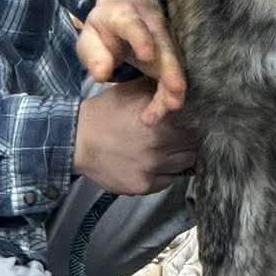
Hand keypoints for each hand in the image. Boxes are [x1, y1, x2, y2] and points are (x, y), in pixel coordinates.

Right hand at [73, 78, 197, 193]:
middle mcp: (160, 145)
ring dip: (182, 155)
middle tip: (182, 133)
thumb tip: (190, 88)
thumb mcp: (136, 90)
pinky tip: (157, 161)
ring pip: (186, 163)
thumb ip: (164, 90)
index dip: (200, 120)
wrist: (75, 140)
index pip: (199, 122)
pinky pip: (170, 180)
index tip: (197, 118)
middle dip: (192, 137)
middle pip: (196, 144)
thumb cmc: (107, 111)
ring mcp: (152, 169)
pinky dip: (168, 171)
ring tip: (170, 146)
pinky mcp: (144, 186)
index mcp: (161, 120)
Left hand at [76, 0, 184, 124]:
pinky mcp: (172, 55)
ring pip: (174, 64)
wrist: (130, 6)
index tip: (146, 57)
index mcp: (124, 15)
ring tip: (169, 108)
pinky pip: (174, 74)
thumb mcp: (90, 35)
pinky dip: (172, 92)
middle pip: (165, 48)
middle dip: (171, 70)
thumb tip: (102, 75)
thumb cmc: (106, 27)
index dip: (141, 39)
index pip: (133, 25)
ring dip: (174, 88)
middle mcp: (152, 26)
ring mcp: (166, 40)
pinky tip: (166, 108)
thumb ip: (92, 53)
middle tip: (175, 92)